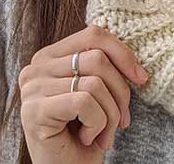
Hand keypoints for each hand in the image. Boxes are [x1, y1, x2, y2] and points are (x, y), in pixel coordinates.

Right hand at [19, 24, 148, 163]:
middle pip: (98, 59)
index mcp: (50, 56)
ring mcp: (32, 88)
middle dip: (121, 92)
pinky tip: (87, 138)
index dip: (123, 54)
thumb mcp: (98, 92)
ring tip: (103, 134)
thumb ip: (105, 67)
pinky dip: (98, 124)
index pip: (94, 35)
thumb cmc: (85, 131)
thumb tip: (138, 67)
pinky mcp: (34, 110)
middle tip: (122, 121)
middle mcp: (36, 67)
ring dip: (111, 114)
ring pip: (94, 82)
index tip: (141, 78)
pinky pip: (85, 103)